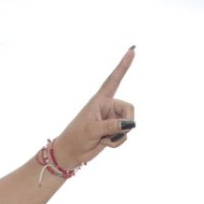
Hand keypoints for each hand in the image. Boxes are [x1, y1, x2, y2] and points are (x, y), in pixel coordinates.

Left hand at [52, 47, 136, 168]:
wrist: (71, 153)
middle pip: (130, 110)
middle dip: (126, 124)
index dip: (123, 65)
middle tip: (114, 133)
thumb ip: (112, 126)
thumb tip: (131, 124)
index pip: (114, 79)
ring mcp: (112, 119)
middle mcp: (108, 107)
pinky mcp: (114, 131)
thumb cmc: (76, 137)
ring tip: (103, 138)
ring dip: (118, 136)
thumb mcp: (92, 130)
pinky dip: (117, 143)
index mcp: (100, 100)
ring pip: (129, 126)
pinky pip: (125, 136)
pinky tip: (105, 143)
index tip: (132, 50)